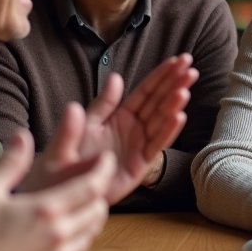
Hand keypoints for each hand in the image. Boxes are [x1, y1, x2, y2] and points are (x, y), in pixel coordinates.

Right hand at [0, 127, 113, 250]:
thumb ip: (9, 163)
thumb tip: (23, 136)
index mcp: (47, 209)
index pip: (92, 186)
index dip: (104, 169)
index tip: (107, 159)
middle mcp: (60, 232)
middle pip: (99, 208)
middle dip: (101, 191)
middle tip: (95, 179)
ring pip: (93, 230)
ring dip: (94, 214)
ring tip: (85, 202)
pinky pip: (80, 248)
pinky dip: (82, 234)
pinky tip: (69, 229)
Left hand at [22, 55, 197, 202]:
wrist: (60, 190)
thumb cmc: (68, 157)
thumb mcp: (84, 125)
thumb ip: (101, 104)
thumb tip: (115, 78)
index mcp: (119, 115)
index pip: (146, 91)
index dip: (162, 75)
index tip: (179, 60)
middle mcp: (133, 128)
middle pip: (158, 102)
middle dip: (175, 85)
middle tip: (191, 69)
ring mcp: (138, 145)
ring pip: (160, 121)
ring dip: (173, 105)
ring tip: (184, 90)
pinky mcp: (139, 165)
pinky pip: (155, 145)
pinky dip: (168, 131)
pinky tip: (178, 116)